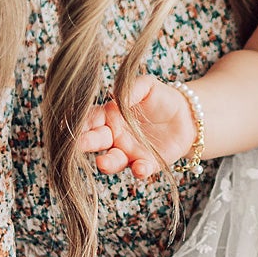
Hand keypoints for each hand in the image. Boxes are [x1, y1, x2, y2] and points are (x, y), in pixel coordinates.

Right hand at [75, 75, 196, 180]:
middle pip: (97, 141)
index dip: (81, 122)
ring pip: (114, 160)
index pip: (91, 120)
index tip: (70, 124)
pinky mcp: (148, 163)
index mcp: (110, 116)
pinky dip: (139, 170)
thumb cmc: (161, 98)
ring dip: (108, 163)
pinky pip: (141, 169)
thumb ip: (130, 89)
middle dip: (87, 143)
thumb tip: (112, 94)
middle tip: (79, 143)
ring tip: (102, 163)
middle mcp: (115, 137)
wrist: (187, 115)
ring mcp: (130, 152)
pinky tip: (139, 168)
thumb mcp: (147, 86)